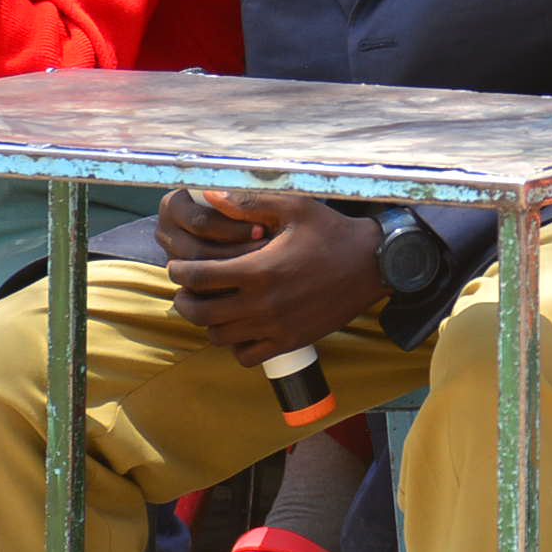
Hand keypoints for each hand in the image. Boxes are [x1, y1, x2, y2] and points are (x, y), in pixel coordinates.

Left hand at [165, 191, 387, 364]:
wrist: (373, 264)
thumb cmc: (332, 232)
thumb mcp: (294, 208)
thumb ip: (249, 203)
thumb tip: (209, 195)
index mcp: (259, 269)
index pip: (198, 277)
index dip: (180, 271)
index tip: (178, 264)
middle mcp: (263, 303)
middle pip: (200, 312)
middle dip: (184, 300)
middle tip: (186, 289)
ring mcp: (276, 326)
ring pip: (219, 336)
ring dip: (208, 322)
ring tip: (212, 306)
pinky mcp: (290, 341)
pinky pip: (247, 356)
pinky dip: (235, 345)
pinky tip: (240, 327)